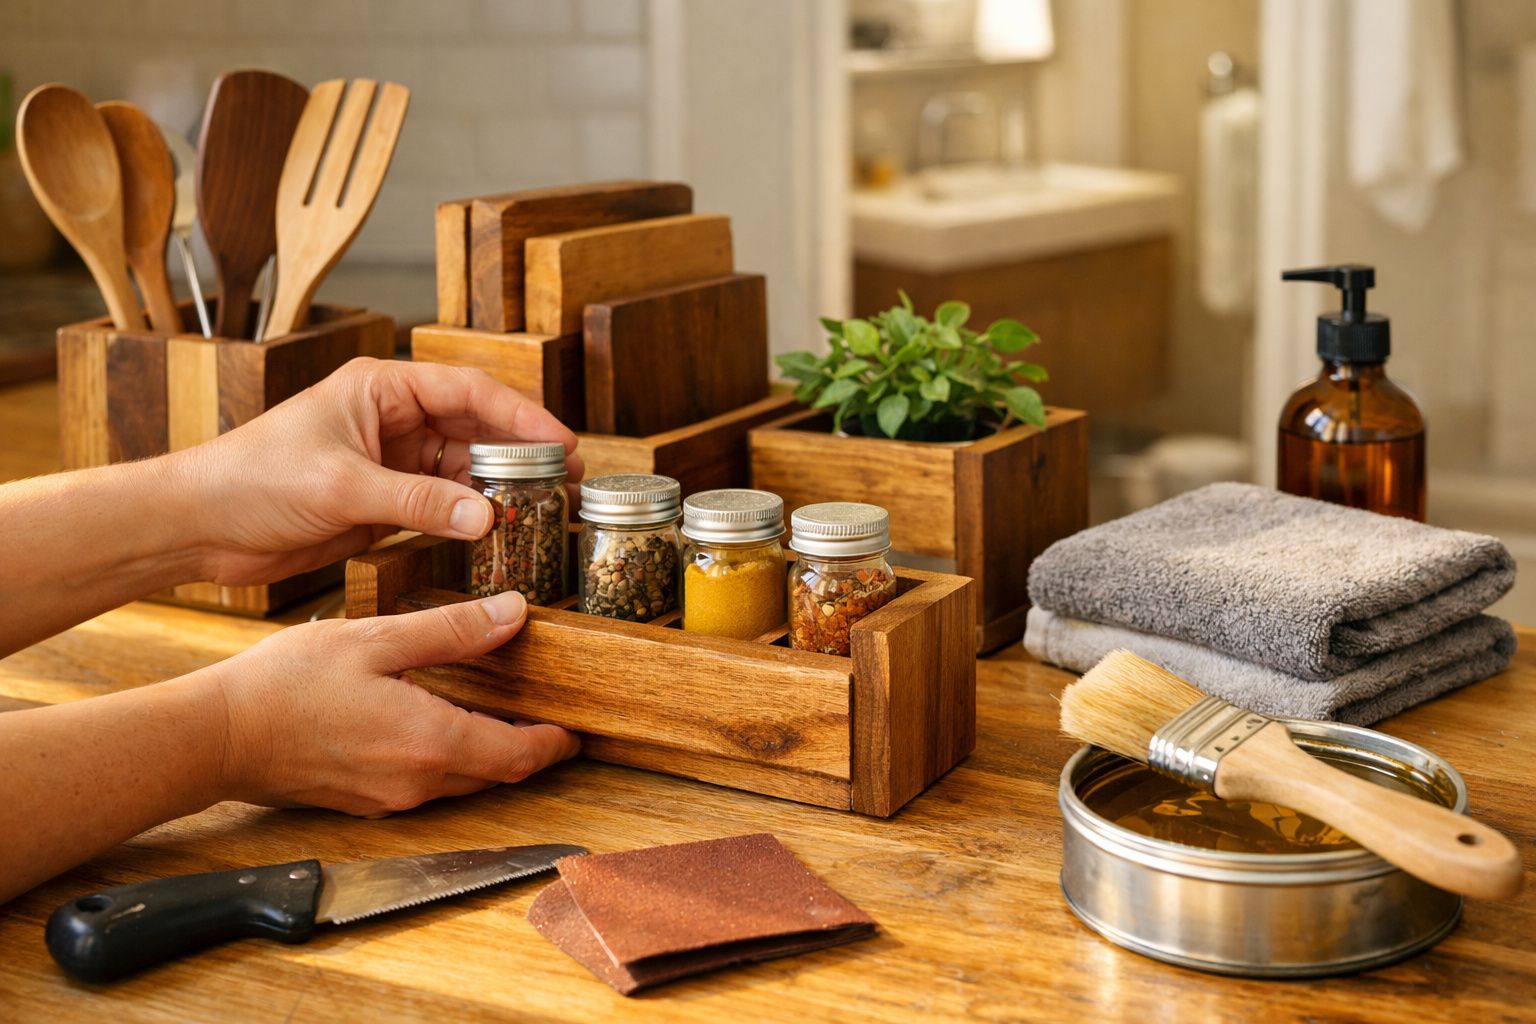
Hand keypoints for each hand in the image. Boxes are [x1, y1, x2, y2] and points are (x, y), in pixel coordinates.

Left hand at [174, 357, 583, 585]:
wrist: (198, 526)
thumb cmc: (251, 479)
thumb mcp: (342, 487)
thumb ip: (419, 503)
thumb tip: (487, 517)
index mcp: (381, 390)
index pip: (468, 391)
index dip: (521, 416)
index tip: (562, 443)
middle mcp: (392, 421)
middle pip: (475, 430)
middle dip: (521, 455)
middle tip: (568, 482)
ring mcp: (389, 464)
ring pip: (463, 472)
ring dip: (500, 491)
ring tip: (545, 511)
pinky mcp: (382, 505)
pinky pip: (441, 508)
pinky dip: (470, 521)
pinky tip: (500, 534)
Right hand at [210, 590, 579, 814]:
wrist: (216, 737)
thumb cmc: (286, 684)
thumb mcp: (376, 639)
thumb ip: (450, 631)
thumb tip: (514, 614)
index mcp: (431, 743)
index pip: (518, 756)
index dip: (553, 745)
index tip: (575, 731)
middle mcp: (416, 783)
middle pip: (494, 773)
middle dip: (526, 748)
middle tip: (547, 718)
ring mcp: (388, 798)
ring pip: (460, 782)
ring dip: (486, 754)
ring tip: (498, 714)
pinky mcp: (362, 800)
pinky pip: (424, 785)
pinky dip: (446, 759)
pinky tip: (437, 723)